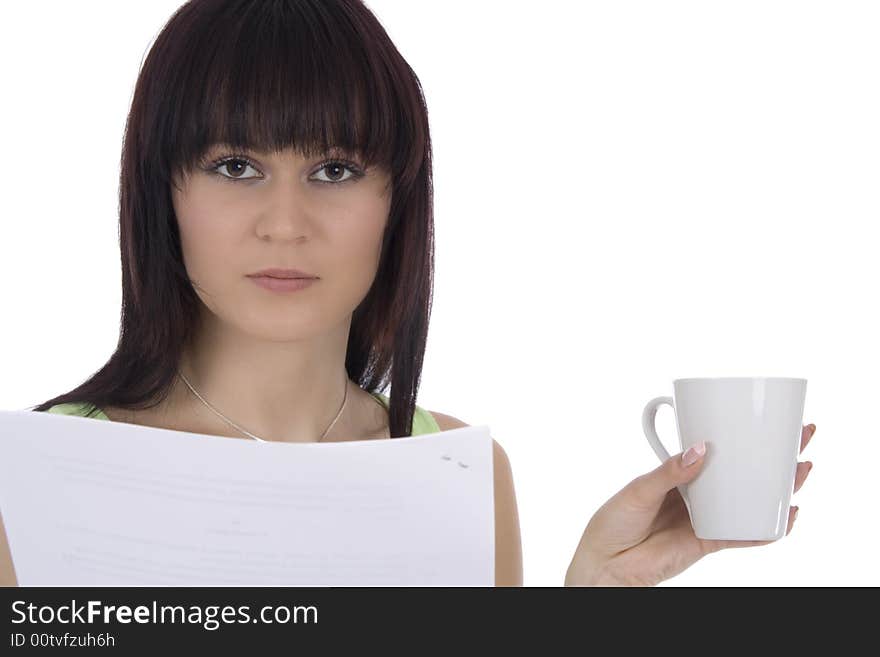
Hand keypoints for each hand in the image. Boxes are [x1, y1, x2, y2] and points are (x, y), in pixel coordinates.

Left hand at [565, 423, 816, 585]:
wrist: (606, 564)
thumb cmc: (612, 521)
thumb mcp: (638, 489)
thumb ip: (669, 472)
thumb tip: (700, 449)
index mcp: (679, 472)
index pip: (716, 448)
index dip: (741, 434)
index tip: (767, 418)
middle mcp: (697, 492)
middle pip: (742, 471)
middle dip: (773, 456)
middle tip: (801, 437)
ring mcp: (705, 516)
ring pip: (749, 500)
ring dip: (778, 489)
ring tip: (801, 472)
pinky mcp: (708, 541)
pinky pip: (743, 534)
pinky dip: (765, 529)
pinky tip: (786, 518)